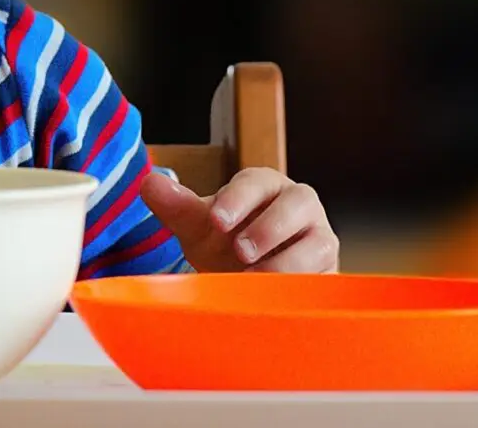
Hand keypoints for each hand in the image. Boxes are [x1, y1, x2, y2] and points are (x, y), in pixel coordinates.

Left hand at [139, 167, 339, 272]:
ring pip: (319, 240)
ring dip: (286, 260)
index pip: (256, 180)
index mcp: (264, 186)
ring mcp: (318, 236)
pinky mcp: (329, 270)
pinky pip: (326, 275)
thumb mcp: (198, 227)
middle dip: (268, 226)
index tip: (216, 221)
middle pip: (299, 201)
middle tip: (240, 250)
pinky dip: (301, 285)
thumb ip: (176, 206)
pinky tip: (276, 297)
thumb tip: (149, 182)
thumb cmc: (225, 245)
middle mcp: (297, 204)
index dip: (238, 198)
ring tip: (254, 277)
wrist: (250, 283)